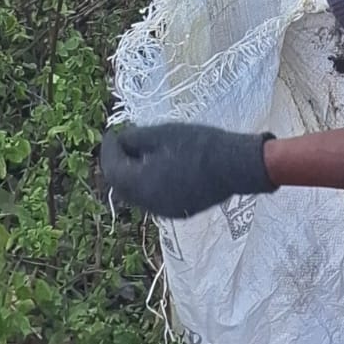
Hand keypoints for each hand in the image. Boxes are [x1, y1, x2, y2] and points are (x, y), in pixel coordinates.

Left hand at [101, 123, 276, 218]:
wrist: (235, 166)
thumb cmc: (199, 145)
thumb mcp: (164, 134)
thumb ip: (136, 138)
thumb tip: (121, 139)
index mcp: (139, 184)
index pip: (111, 168)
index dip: (109, 148)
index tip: (112, 132)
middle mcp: (147, 203)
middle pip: (121, 185)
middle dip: (119, 163)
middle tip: (124, 143)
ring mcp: (163, 210)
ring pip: (137, 194)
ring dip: (134, 175)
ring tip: (143, 154)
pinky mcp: (178, 211)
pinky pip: (154, 198)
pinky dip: (150, 183)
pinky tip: (161, 168)